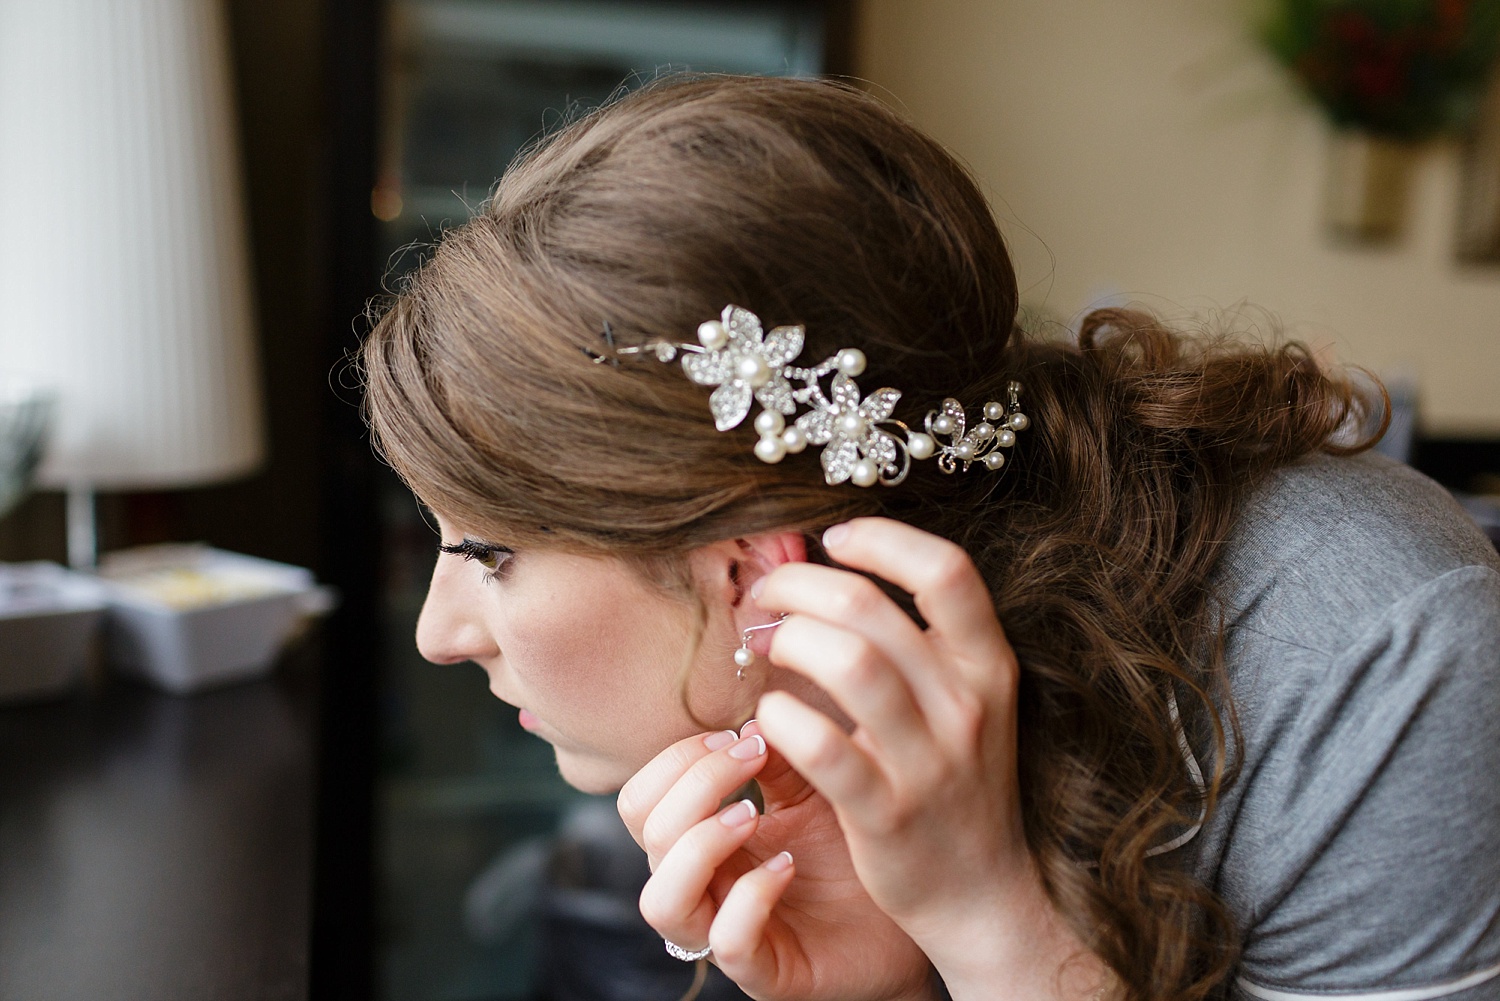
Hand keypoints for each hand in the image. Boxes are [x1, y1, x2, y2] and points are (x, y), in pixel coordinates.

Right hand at [618, 725, 934, 1000]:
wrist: (911, 912)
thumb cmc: (853, 850)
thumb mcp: (813, 790)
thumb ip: (779, 758)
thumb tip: (755, 717)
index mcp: (699, 840)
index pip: (640, 800)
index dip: (675, 760)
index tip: (739, 735)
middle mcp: (701, 886)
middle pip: (644, 833)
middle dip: (693, 784)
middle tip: (752, 760)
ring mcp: (725, 931)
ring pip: (661, 901)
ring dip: (700, 845)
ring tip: (753, 815)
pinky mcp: (764, 972)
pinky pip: (728, 942)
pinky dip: (752, 897)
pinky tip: (789, 866)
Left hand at [752, 517, 1105, 999]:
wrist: (982, 894)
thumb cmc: (954, 780)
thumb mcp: (956, 702)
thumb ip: (905, 639)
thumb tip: (819, 559)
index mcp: (988, 666)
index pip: (946, 570)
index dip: (882, 539)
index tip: (833, 538)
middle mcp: (967, 705)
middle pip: (871, 608)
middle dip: (800, 586)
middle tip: (766, 597)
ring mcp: (930, 762)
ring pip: (849, 663)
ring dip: (788, 641)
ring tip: (762, 647)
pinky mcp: (887, 814)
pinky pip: (822, 746)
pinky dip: (780, 718)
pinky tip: (768, 716)